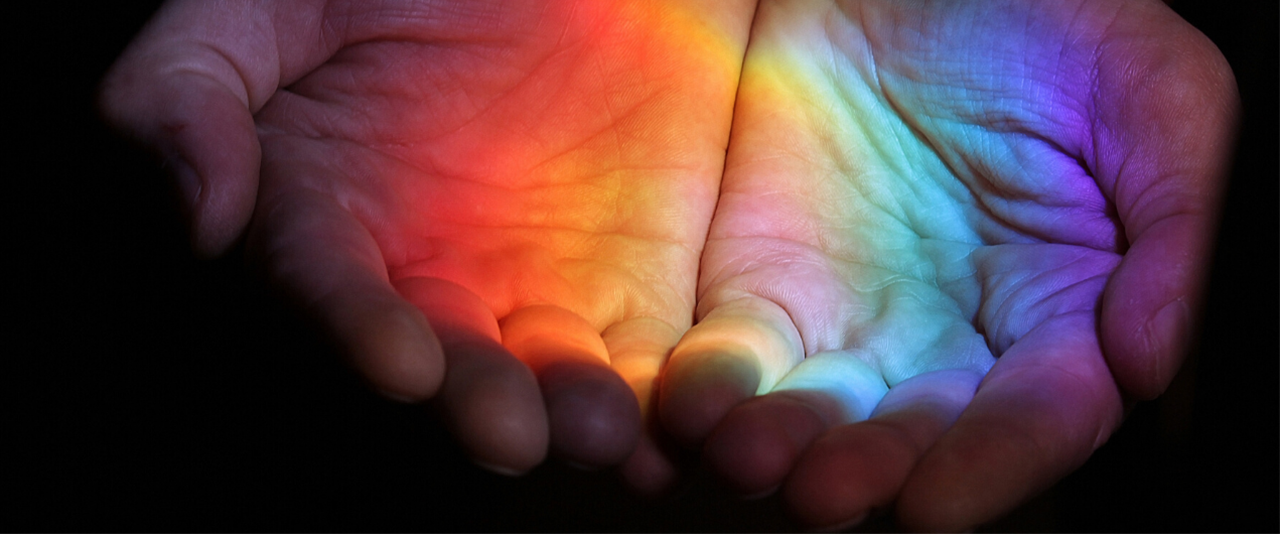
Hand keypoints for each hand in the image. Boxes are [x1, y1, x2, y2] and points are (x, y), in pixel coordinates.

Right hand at [99, 0, 755, 474]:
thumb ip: (199, 88)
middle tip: (509, 430)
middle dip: (479, 399)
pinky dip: (671, 392)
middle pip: (453, 356)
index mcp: (335, 218)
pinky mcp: (640, 280)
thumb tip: (204, 216)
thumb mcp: (273, 4)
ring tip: (599, 430)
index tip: (399, 357)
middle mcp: (435, 274)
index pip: (335, 287)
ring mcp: (541, 283)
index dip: (360, 325)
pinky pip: (657, 349)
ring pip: (556, 372)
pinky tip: (681, 423)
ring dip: (578, 413)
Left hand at [656, 0, 1234, 530]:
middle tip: (826, 498)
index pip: (1033, 416)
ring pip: (815, 415)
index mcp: (1056, 318)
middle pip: (912, 437)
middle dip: (870, 473)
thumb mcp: (1155, 97)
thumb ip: (1175, 227)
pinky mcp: (764, 285)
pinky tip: (693, 411)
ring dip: (779, 450)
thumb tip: (1148, 365)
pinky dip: (710, 390)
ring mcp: (851, 321)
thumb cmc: (1055, 23)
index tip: (936, 505)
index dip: (992, 463)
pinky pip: (733, 354)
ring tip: (751, 462)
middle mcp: (949, 344)